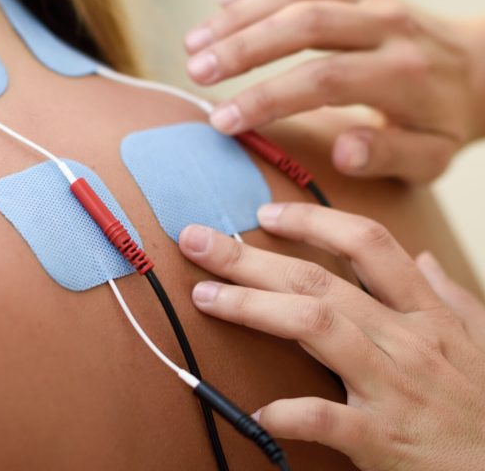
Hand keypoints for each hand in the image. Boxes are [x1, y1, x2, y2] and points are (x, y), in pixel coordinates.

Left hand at [179, 206, 484, 470]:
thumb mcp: (482, 343)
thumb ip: (450, 296)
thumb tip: (422, 257)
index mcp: (426, 314)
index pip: (366, 244)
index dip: (312, 222)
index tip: (264, 213)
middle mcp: (405, 340)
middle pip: (318, 281)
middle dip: (251, 257)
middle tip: (198, 240)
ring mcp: (393, 388)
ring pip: (314, 328)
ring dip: (252, 309)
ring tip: (204, 297)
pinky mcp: (383, 441)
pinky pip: (325, 419)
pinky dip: (287, 411)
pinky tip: (254, 409)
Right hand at [183, 0, 484, 181]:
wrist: (473, 65)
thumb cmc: (439, 119)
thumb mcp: (430, 156)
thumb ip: (390, 157)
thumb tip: (343, 151)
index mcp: (402, 73)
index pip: (323, 79)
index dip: (266, 99)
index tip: (223, 122)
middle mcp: (383, 23)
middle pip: (302, 22)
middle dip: (241, 47)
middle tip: (195, 72)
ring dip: (238, 14)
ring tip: (194, 43)